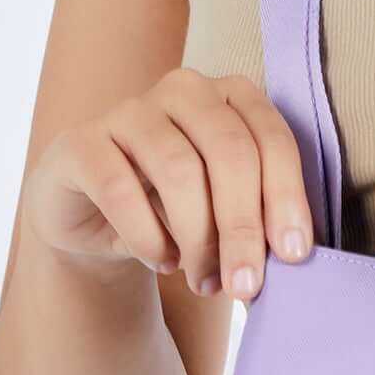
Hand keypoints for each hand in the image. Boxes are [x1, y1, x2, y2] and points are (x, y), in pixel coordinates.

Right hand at [22, 68, 314, 302]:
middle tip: (245, 284)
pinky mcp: (81, 143)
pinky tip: (163, 262)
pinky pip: (119, 188)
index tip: (293, 254)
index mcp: (231, 96)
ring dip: (197, 237)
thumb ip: (258, 215)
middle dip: (243, 226)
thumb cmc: (175, 208)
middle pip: (229, 151)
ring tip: (205, 281)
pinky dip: (147, 235)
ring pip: (178, 169)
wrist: (95, 218)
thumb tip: (291, 253)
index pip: (270, 138)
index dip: (285, 197)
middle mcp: (183, 90)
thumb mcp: (225, 208)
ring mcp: (128, 111)